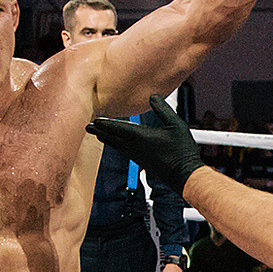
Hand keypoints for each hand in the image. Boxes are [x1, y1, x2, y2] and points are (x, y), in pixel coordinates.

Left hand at [89, 96, 204, 191]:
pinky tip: (116, 145)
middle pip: (112, 138)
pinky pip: (123, 152)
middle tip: (88, 127)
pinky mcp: (141, 162)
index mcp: (141, 137)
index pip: (118, 128)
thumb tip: (153, 97)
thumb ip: (163, 109)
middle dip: (100, 131)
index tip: (94, 121)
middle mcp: (135, 147)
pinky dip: (115, 146)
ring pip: (116, 146)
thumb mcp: (176, 125)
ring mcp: (137, 156)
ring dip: (106, 139)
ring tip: (98, 135)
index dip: (105, 123)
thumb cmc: (182, 151)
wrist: (184, 175)